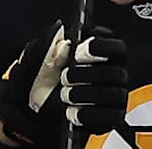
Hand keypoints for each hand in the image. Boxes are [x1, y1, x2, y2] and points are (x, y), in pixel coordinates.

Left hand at [0, 22, 127, 145]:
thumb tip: (61, 33)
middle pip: (115, 73)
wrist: (35, 110)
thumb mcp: (38, 59)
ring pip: (112, 95)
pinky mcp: (110, 118)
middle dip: (88, 74)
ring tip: (64, 95)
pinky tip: (71, 112)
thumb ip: (49, 45)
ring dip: (85, 95)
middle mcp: (113, 75)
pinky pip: (108, 118)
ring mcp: (114, 97)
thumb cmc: (42, 80)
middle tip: (66, 76)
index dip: (102, 47)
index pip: (116, 48)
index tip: (80, 49)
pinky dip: (87, 114)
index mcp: (100, 54)